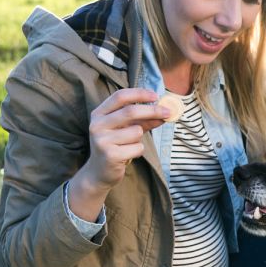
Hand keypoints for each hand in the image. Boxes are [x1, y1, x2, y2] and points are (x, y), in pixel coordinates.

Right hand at [68, 88, 169, 218]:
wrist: (99, 172)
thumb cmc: (115, 146)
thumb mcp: (126, 129)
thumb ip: (143, 120)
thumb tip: (165, 113)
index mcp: (99, 114)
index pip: (120, 96)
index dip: (139, 94)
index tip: (155, 96)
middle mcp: (97, 125)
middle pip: (130, 111)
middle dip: (152, 111)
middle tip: (167, 112)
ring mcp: (102, 140)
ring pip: (136, 131)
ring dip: (140, 138)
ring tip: (129, 145)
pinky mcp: (110, 155)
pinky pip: (137, 147)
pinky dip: (138, 150)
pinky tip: (127, 155)